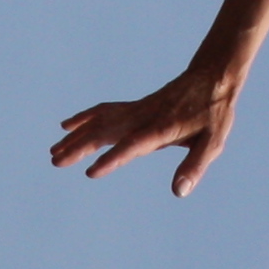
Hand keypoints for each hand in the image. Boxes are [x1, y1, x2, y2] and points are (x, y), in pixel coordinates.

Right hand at [52, 50, 243, 197]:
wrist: (212, 76)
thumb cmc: (214, 112)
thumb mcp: (213, 140)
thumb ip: (195, 165)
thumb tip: (180, 192)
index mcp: (162, 128)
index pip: (133, 145)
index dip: (113, 158)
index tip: (90, 172)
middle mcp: (144, 117)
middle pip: (107, 132)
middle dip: (80, 148)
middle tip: (56, 162)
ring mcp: (137, 110)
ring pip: (101, 121)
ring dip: (77, 137)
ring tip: (54, 152)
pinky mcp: (135, 106)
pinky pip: (106, 111)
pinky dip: (85, 117)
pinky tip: (67, 126)